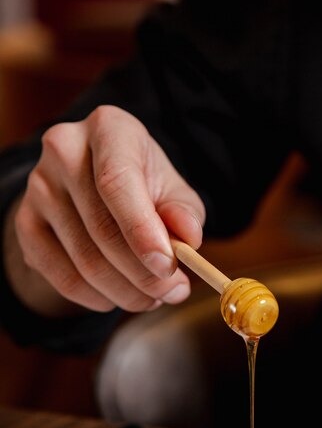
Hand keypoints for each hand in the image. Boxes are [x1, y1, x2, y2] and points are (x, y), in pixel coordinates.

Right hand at [5, 105, 204, 315]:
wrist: (97, 188)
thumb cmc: (145, 187)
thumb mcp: (174, 191)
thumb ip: (184, 212)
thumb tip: (189, 236)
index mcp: (109, 129)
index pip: (117, 182)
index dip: (143, 231)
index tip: (168, 267)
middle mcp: (64, 150)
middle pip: (102, 229)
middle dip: (144, 274)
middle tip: (174, 293)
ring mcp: (39, 187)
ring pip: (84, 260)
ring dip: (127, 291)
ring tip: (155, 298)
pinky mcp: (26, 223)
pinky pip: (61, 276)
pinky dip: (97, 297)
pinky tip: (120, 298)